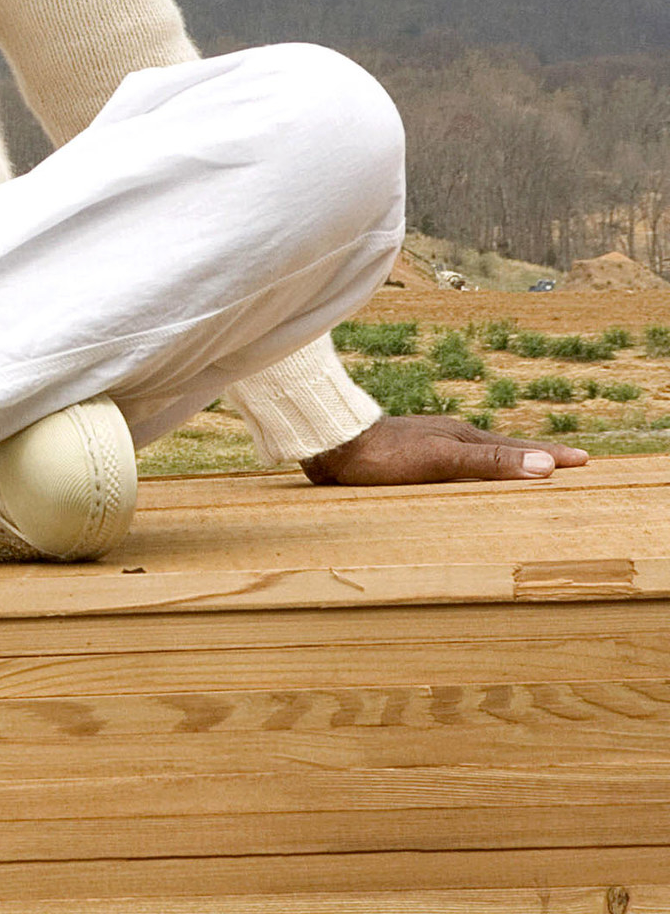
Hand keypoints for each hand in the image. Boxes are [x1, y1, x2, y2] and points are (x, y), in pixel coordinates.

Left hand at [300, 413, 588, 485]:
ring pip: (475, 454)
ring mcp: (427, 442)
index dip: (551, 457)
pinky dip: (472, 469)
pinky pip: (452, 462)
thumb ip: (489, 461)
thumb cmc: (383, 454)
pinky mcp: (405, 454)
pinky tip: (461, 478)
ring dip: (503, 461)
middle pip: (501, 447)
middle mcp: (449, 435)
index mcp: (463, 436)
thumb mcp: (442, 459)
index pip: (517, 448)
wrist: (330, 442)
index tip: (584, 461)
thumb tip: (546, 465)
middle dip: (534, 456)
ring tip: (523, 469)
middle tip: (566, 463)